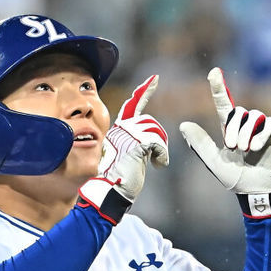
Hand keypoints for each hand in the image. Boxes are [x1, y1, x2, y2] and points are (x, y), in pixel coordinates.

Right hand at [77, 75, 167, 223]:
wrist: (109, 192)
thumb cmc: (118, 180)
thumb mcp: (128, 157)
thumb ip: (136, 145)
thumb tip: (150, 143)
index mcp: (118, 131)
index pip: (132, 106)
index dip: (144, 91)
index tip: (154, 79)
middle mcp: (120, 129)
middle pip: (148, 121)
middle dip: (158, 137)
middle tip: (159, 156)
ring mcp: (127, 135)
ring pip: (155, 131)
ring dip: (160, 148)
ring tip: (157, 162)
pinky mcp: (135, 143)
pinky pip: (158, 142)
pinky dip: (162, 154)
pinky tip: (158, 166)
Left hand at [179, 68, 270, 194]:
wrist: (258, 191)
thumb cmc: (236, 178)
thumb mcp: (214, 161)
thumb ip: (200, 143)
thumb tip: (183, 125)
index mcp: (231, 129)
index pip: (224, 104)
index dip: (218, 88)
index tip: (213, 72)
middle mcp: (247, 125)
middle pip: (238, 112)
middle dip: (233, 128)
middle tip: (232, 146)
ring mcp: (263, 127)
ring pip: (253, 116)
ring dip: (246, 133)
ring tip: (245, 150)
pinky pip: (268, 123)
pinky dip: (259, 135)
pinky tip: (255, 148)